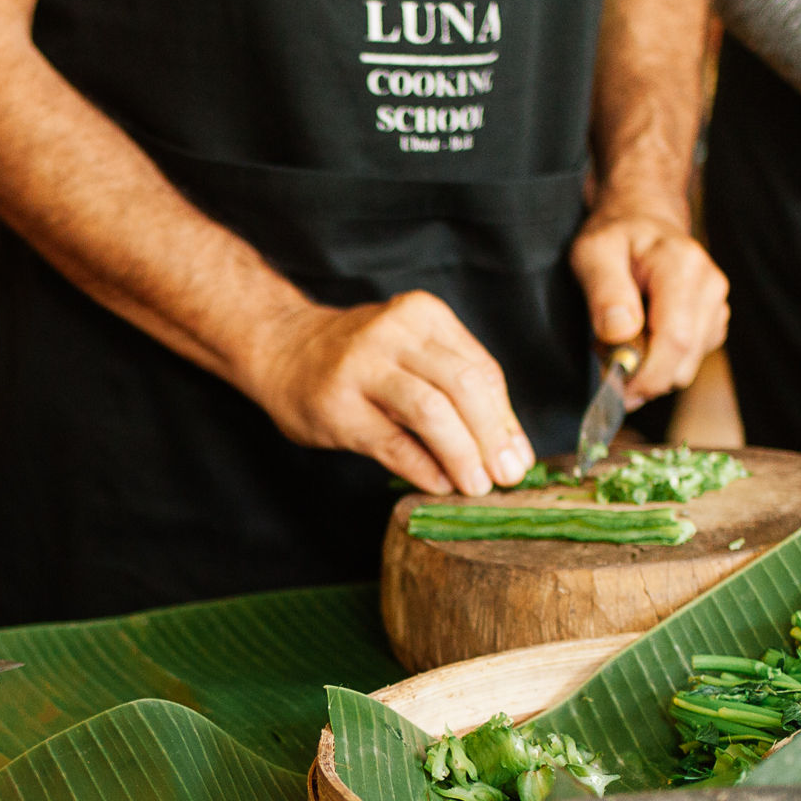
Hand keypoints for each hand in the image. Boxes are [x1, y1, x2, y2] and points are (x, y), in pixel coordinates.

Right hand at [241, 290, 532, 494]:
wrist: (281, 351)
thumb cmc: (361, 360)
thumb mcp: (412, 353)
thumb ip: (457, 389)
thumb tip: (510, 450)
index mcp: (423, 315)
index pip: (481, 370)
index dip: (505, 420)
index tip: (519, 459)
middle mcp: (393, 333)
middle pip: (463, 386)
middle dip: (491, 437)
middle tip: (505, 477)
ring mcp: (361, 367)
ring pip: (432, 412)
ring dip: (462, 455)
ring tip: (475, 486)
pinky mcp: (338, 407)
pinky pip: (394, 442)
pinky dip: (424, 468)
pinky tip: (439, 483)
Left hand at [571, 214, 729, 410]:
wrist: (642, 219)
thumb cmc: (616, 235)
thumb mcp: (593, 253)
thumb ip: (605, 291)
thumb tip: (620, 333)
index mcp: (683, 267)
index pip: (675, 340)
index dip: (645, 376)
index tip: (613, 388)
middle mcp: (710, 288)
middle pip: (683, 363)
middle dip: (641, 376)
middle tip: (604, 354)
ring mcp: (716, 307)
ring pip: (685, 369)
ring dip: (648, 369)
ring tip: (619, 338)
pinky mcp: (713, 323)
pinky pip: (687, 362)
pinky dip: (659, 362)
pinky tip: (640, 338)